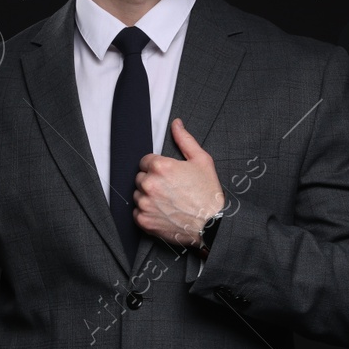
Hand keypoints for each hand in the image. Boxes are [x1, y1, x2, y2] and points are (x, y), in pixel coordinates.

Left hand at [134, 118, 223, 248]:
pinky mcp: (144, 220)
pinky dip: (147, 213)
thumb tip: (176, 124)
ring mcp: (145, 203)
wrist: (211, 225)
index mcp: (161, 167)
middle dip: (152, 181)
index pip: (145, 161)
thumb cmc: (208, 194)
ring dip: (148, 197)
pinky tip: (163, 212)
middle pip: (140, 178)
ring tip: (168, 202)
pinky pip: (137, 212)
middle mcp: (150, 184)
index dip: (157, 168)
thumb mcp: (201, 161)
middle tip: (170, 189)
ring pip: (138, 195)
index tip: (168, 176)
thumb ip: (185, 140)